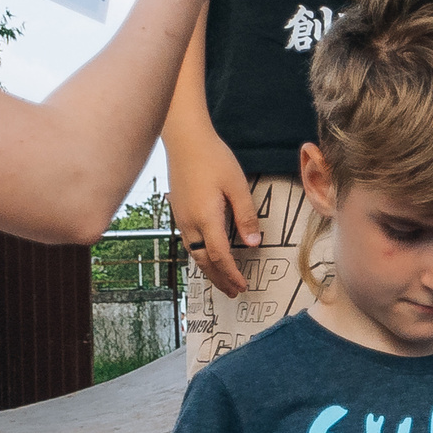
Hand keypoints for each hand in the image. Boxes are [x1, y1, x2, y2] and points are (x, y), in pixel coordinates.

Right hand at [168, 129, 263, 295]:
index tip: (242, 286)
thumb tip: (253, 244)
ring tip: (222, 281)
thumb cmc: (213, 158)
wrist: (185, 140)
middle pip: (204, 261)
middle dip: (219, 279)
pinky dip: (200, 256)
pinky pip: (189, 243)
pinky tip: (207, 257)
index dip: (231, 274)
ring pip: (194, 254)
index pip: (220, 256)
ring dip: (209, 270)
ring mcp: (181, 218)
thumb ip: (245, 216)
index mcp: (206, 218)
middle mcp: (190, 223)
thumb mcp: (236, 185)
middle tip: (233, 293)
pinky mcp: (179, 212)